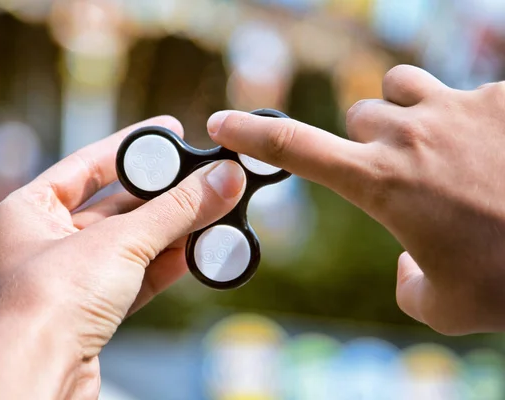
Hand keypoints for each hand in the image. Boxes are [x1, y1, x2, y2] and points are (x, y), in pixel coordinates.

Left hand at [0, 116, 245, 399]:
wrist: (39, 380)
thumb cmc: (49, 304)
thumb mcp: (119, 243)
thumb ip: (175, 210)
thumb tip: (224, 179)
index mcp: (25, 212)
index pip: (84, 165)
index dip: (128, 146)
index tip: (167, 132)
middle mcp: (42, 244)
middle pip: (113, 208)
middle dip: (160, 196)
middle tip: (200, 177)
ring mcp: (66, 281)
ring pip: (127, 246)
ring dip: (169, 232)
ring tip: (209, 211)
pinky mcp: (89, 313)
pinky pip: (133, 279)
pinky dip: (164, 266)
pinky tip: (196, 252)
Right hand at [207, 65, 504, 335]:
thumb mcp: (440, 304)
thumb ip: (406, 282)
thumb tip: (407, 259)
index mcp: (379, 183)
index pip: (294, 148)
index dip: (252, 134)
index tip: (221, 122)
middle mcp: (408, 135)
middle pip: (357, 114)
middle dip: (366, 138)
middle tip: (398, 170)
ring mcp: (458, 107)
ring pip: (399, 83)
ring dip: (403, 106)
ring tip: (432, 136)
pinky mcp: (503, 94)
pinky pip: (465, 86)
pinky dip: (467, 111)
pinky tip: (495, 143)